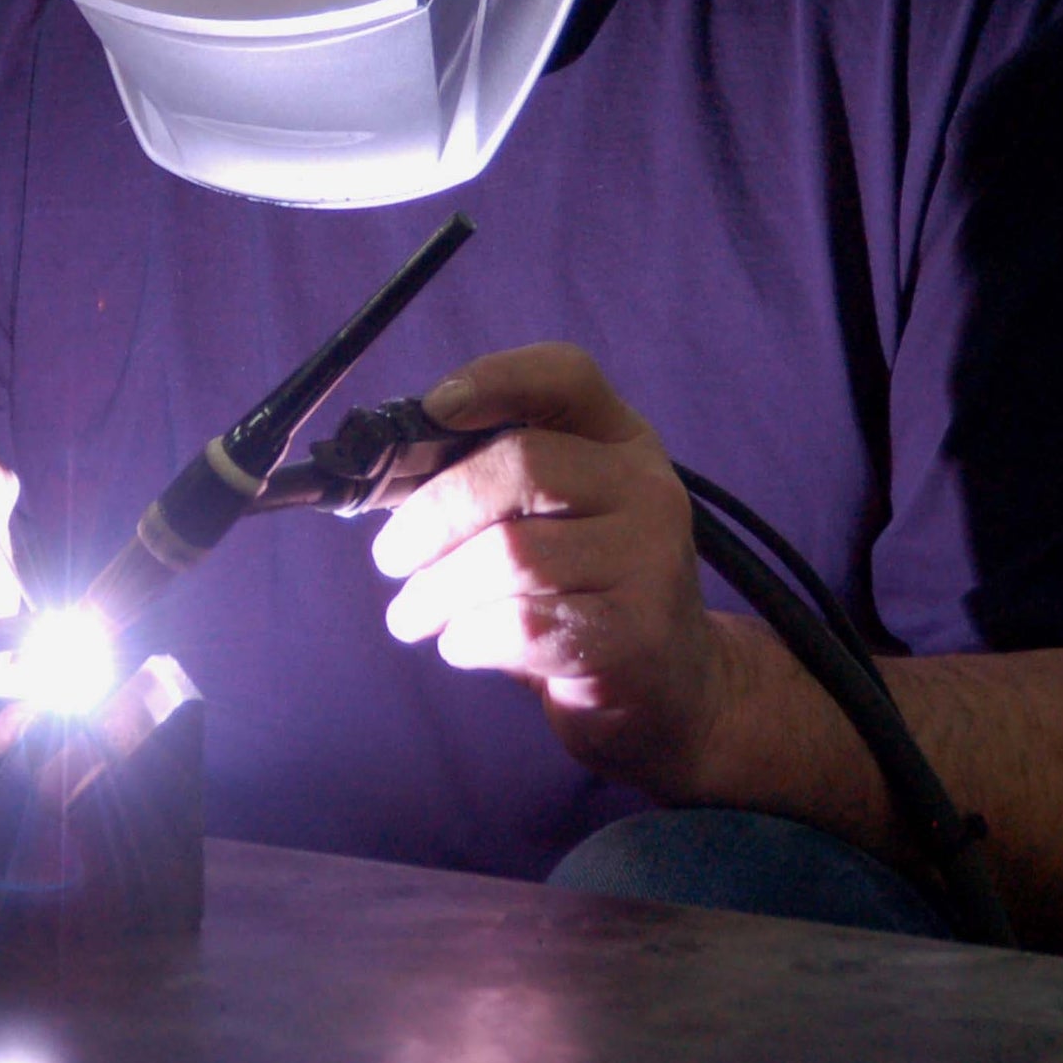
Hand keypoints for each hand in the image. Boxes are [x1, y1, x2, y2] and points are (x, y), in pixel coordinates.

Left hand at [370, 344, 730, 797]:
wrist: (675, 687)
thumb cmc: (586, 590)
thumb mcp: (557, 517)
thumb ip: (490, 485)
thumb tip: (387, 476)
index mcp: (621, 440)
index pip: (565, 376)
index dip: (494, 378)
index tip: (433, 409)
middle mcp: (646, 487)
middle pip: (521, 465)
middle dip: (433, 511)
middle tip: (390, 556)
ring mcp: (649, 560)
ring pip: (512, 554)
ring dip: (436, 589)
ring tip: (410, 615)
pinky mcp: (635, 635)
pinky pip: (524, 625)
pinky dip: (469, 636)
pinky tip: (459, 644)